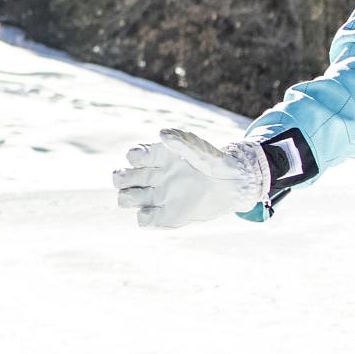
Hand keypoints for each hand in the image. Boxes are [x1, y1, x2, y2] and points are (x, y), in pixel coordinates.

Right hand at [113, 128, 269, 229]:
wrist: (233, 186)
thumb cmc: (218, 164)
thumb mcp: (205, 152)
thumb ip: (183, 143)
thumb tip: (161, 133)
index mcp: (159, 157)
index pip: (133, 155)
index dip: (135, 157)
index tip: (147, 158)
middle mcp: (154, 176)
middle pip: (121, 178)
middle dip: (122, 179)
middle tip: (142, 180)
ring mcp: (158, 197)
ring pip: (126, 199)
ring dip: (128, 198)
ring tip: (149, 196)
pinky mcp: (166, 216)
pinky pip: (144, 220)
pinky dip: (146, 218)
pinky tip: (160, 213)